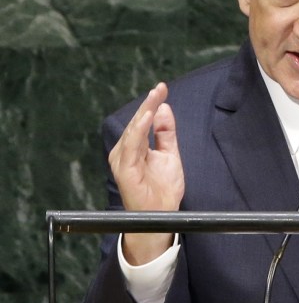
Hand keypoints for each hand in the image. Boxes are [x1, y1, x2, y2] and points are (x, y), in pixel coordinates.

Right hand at [109, 82, 183, 263]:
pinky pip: (131, 148)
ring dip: (143, 113)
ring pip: (133, 131)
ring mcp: (124, 161)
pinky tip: (145, 119)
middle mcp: (126, 152)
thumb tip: (163, 107)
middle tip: (159, 88)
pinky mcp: (124, 171)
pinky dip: (137, 132)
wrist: (162, 215)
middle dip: (149, 104)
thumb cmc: (163, 188)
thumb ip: (166, 132)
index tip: (162, 88)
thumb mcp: (170, 154)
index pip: (144, 120)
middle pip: (137, 123)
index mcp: (135, 147)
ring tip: (153, 97)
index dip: (152, 103)